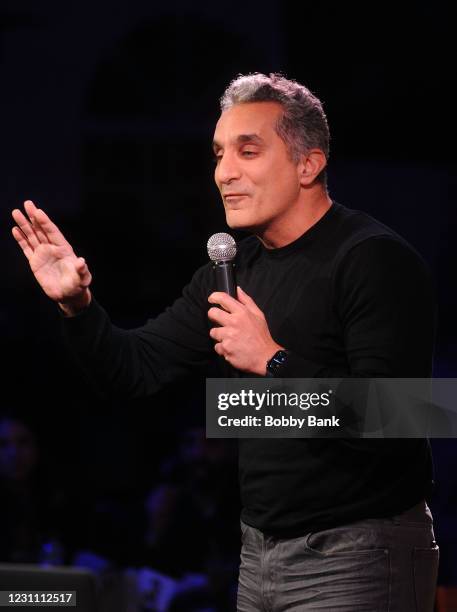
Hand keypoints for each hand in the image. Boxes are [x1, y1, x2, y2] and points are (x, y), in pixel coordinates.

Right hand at [11, 200, 91, 314]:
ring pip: (32, 236)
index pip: (53, 232)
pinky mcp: (35, 262)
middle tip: (27, 203)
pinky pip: (27, 248)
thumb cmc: (78, 285)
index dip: (45, 222)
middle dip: (34, 217)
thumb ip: (81, 270)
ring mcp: (43, 254)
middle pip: (41, 230)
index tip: (38, 211)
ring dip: (24, 225)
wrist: (68, 295)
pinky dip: (21, 239)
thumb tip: (81, 261)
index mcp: (64, 248)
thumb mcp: (82, 278)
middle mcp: (52, 248)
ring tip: (16, 212)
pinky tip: (15, 230)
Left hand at [208, 286, 282, 374]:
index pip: (223, 298)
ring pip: (213, 332)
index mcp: (242, 313)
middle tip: (220, 321)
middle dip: (213, 316)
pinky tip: (232, 348)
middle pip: (212, 313)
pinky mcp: (225, 348)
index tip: (212, 299)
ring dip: (220, 335)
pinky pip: (217, 346)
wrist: (265, 357)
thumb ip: (247, 301)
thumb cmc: (262, 336)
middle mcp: (234, 323)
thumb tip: (238, 289)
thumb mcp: (258, 315)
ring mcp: (228, 336)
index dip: (214, 297)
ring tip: (231, 338)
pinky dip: (223, 348)